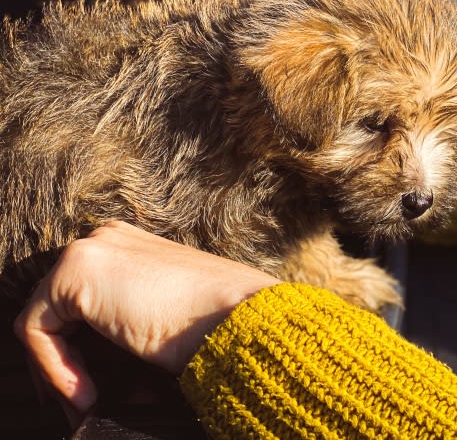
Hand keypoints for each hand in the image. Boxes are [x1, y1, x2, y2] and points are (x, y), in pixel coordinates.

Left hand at [14, 221, 280, 415]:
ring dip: (59, 368)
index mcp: (132, 244)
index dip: (81, 346)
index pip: (85, 296)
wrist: (236, 316)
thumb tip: (102, 367)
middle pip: (60, 306)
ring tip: (85, 401)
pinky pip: (38, 329)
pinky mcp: (73, 273)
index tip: (91, 387)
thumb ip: (129, 319)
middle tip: (78, 399)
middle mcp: (107, 238)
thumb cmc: (214, 323)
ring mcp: (89, 249)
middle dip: (64, 358)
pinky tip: (86, 392)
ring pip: (46, 319)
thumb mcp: (165, 315)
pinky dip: (54, 368)